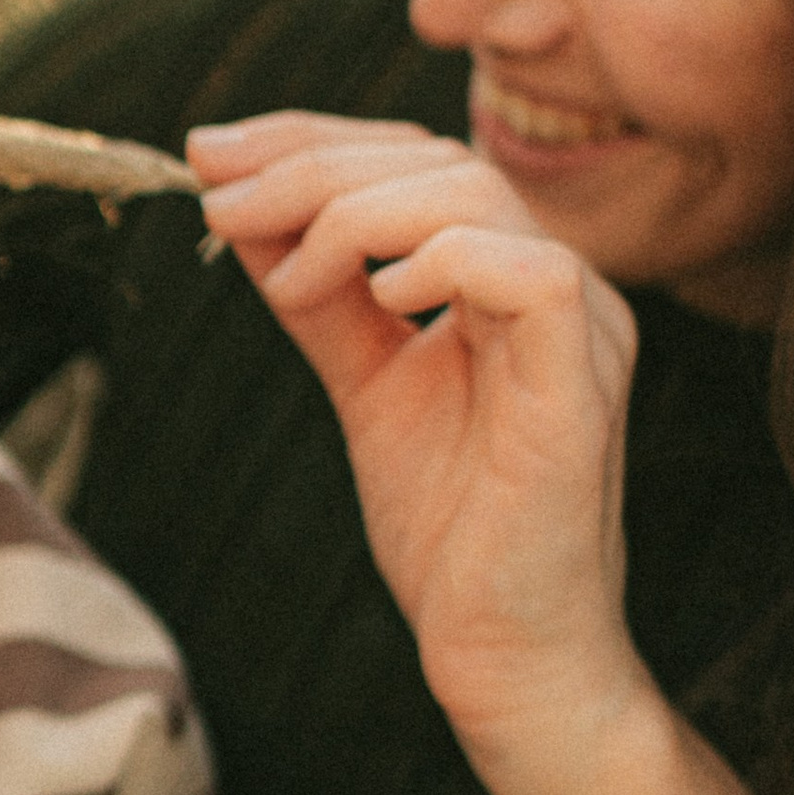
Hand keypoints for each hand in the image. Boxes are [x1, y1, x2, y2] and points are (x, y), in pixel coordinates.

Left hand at [189, 112, 647, 756]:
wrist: (503, 654)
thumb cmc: (450, 532)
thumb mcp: (363, 386)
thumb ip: (315, 298)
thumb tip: (241, 208)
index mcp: (510, 277)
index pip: (415, 160)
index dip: (309, 140)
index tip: (209, 154)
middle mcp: (558, 286)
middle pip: (437, 162)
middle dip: (310, 165)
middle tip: (218, 199)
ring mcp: (583, 330)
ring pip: (475, 197)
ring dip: (352, 214)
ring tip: (285, 277)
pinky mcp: (583, 386)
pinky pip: (531, 275)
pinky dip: (441, 261)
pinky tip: (377, 296)